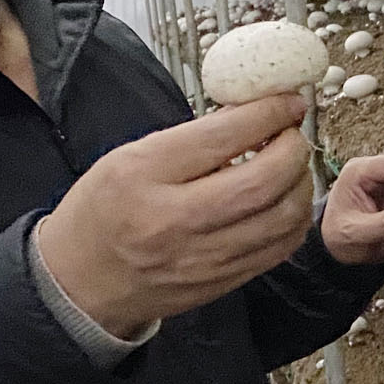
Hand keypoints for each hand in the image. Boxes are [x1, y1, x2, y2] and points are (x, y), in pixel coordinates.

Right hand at [37, 95, 314, 336]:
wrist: (81, 283)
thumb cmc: (102, 213)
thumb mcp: (128, 158)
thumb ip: (191, 138)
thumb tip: (253, 113)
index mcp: (143, 176)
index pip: (222, 137)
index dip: (267, 113)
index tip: (287, 101)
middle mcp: (175, 220)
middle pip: (263, 181)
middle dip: (293, 150)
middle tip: (293, 134)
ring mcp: (203, 258)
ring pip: (282, 218)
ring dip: (301, 184)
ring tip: (293, 166)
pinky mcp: (223, 282)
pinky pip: (279, 248)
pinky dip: (294, 218)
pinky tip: (287, 201)